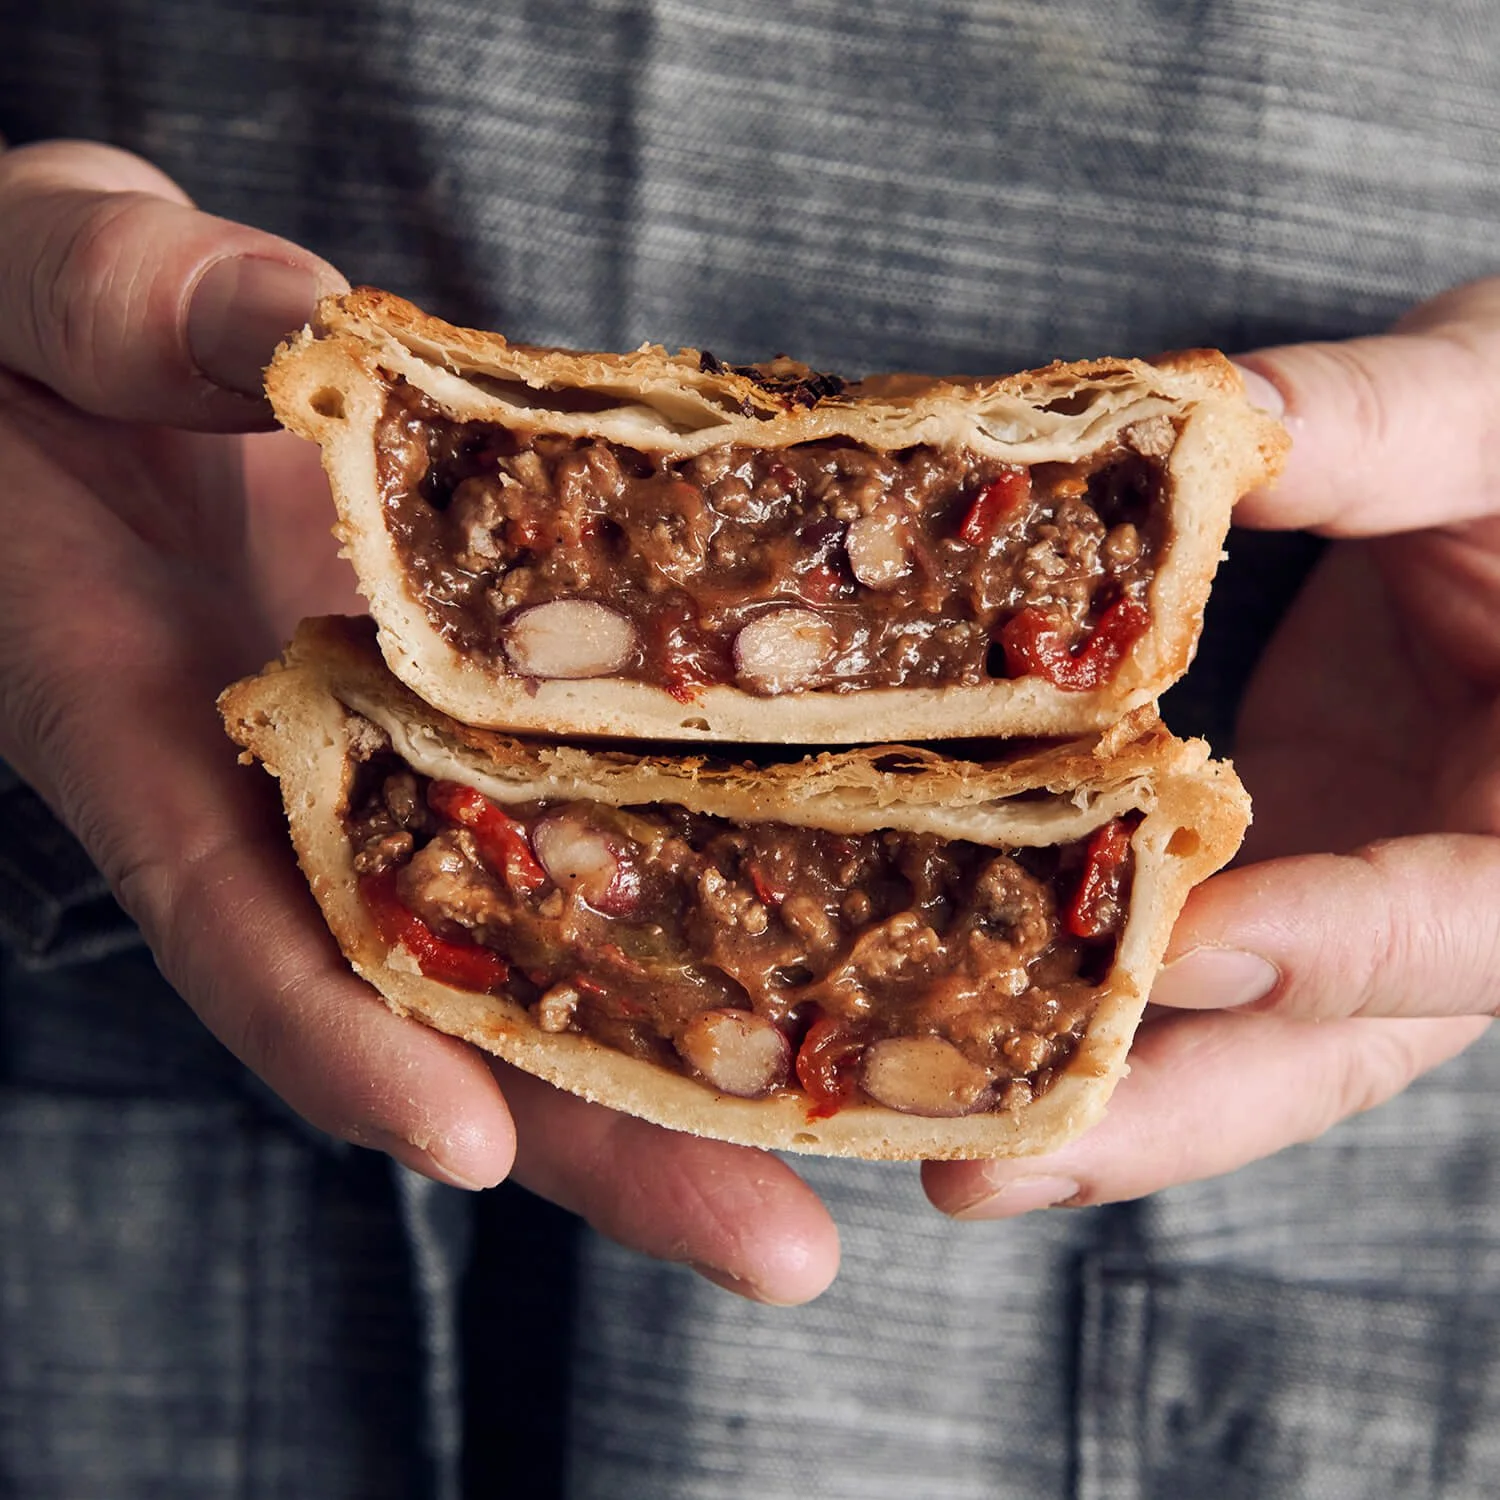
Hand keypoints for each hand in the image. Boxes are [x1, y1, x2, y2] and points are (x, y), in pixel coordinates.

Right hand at [0, 140, 837, 1301]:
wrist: (72, 334)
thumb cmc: (14, 325)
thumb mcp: (45, 293)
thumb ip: (141, 317)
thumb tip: (290, 333)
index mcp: (136, 705)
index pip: (233, 899)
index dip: (338, 1034)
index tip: (470, 1145)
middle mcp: (289, 763)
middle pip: (445, 980)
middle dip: (601, 1129)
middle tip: (780, 1248)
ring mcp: (399, 734)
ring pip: (548, 912)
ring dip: (695, 1031)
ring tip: (867, 1130)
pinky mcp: (479, 684)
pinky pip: (595, 781)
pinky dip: (698, 854)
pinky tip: (839, 912)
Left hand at [926, 279, 1499, 1217]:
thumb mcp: (1493, 417)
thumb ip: (1379, 429)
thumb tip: (1208, 423)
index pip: (1475, 920)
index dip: (1342, 946)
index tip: (1182, 948)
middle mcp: (1455, 882)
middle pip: (1327, 1044)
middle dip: (1160, 1115)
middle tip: (988, 1172)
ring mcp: (1345, 888)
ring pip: (1234, 1033)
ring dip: (1088, 1094)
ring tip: (940, 1143)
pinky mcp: (1264, 861)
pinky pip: (1172, 951)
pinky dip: (1072, 988)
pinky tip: (951, 1008)